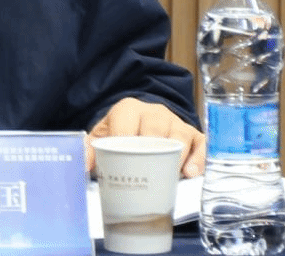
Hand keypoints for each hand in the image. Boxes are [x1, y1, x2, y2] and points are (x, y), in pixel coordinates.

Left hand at [85, 98, 205, 177]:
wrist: (141, 123)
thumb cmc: (122, 133)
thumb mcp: (103, 136)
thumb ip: (90, 148)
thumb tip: (83, 165)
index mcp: (128, 110)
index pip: (127, 125)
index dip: (124, 143)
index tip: (123, 162)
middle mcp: (155, 112)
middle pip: (156, 128)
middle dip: (152, 150)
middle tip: (148, 173)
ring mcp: (176, 122)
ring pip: (180, 135)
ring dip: (177, 156)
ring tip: (172, 175)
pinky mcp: (194, 135)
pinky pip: (200, 144)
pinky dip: (198, 158)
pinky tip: (190, 172)